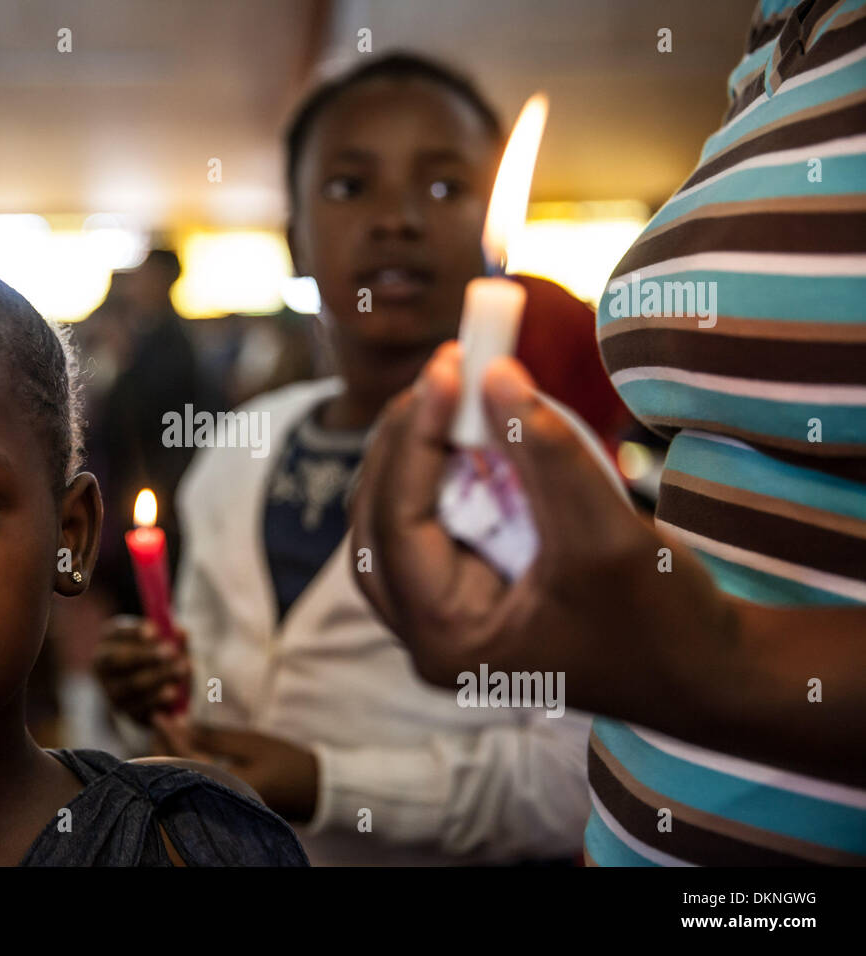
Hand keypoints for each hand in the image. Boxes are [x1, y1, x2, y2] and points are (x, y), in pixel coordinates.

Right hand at [92, 615, 189, 723]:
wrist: (151, 690)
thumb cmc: (155, 655)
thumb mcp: (163, 642)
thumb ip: (172, 637)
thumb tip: (182, 632)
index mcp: (109, 642)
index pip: (115, 633)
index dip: (133, 632)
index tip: (155, 631)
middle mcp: (103, 668)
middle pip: (119, 659)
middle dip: (146, 655)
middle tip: (171, 651)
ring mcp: (112, 692)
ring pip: (132, 685)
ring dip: (159, 677)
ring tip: (181, 669)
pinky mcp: (127, 712)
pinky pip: (141, 708)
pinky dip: (158, 700)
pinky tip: (174, 693)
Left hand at [154, 714, 318, 822]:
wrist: (313, 789)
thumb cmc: (285, 763)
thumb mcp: (252, 743)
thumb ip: (215, 738)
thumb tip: (181, 725)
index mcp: (225, 788)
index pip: (185, 761)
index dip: (169, 736)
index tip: (159, 715)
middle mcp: (218, 802)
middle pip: (178, 774)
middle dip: (164, 747)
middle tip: (159, 720)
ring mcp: (220, 806)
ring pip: (184, 780)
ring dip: (172, 756)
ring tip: (167, 732)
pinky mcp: (223, 804)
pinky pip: (194, 784)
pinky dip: (185, 765)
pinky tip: (183, 751)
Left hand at [349, 341, 734, 719]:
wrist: (705, 672)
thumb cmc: (664, 622)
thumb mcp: (606, 533)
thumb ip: (546, 453)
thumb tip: (492, 373)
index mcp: (447, 640)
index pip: (398, 524)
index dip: (414, 439)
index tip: (445, 367)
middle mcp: (429, 636)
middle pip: (378, 520)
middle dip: (405, 441)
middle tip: (446, 369)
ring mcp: (443, 618)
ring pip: (394, 520)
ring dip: (417, 453)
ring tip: (454, 390)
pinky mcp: (466, 595)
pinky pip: (428, 523)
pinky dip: (441, 473)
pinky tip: (470, 429)